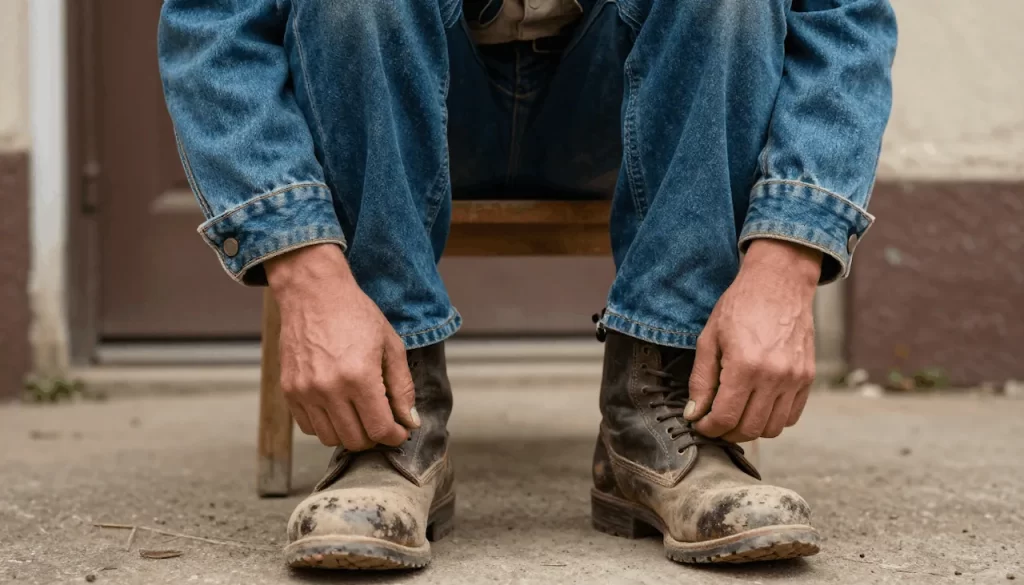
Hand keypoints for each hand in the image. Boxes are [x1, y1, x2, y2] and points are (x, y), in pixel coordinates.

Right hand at [266, 244, 418, 449]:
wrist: (313, 293)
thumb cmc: (356, 314)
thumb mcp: (391, 345)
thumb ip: (403, 387)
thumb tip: (410, 421)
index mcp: (359, 377)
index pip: (379, 429)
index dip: (395, 436)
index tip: (399, 430)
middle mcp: (329, 388)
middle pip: (355, 439)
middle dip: (374, 436)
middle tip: (382, 421)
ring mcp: (305, 391)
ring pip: (330, 438)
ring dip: (350, 433)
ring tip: (360, 414)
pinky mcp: (289, 390)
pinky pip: (308, 427)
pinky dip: (326, 425)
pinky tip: (338, 408)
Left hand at [686, 239, 820, 441]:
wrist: (778, 283)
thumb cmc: (740, 306)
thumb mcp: (709, 339)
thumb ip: (701, 380)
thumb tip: (694, 414)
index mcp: (745, 366)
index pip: (725, 418)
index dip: (708, 428)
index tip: (700, 424)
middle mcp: (774, 377)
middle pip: (749, 429)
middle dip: (726, 432)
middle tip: (714, 422)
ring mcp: (795, 379)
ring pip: (772, 428)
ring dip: (750, 429)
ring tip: (735, 414)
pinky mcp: (808, 377)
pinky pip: (791, 416)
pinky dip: (772, 419)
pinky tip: (757, 406)